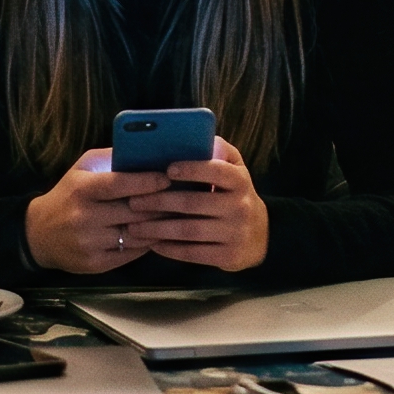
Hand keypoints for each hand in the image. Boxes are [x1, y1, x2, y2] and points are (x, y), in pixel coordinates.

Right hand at [24, 150, 169, 273]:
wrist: (39, 234)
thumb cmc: (68, 196)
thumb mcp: (81, 170)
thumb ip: (109, 158)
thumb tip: (144, 151)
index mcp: (81, 190)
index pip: (119, 184)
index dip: (146, 181)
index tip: (167, 178)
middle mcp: (84, 217)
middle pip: (133, 211)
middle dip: (159, 204)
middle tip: (180, 197)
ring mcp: (90, 243)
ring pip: (136, 235)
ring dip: (157, 226)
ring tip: (173, 216)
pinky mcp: (95, 263)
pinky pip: (131, 253)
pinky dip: (146, 243)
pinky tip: (156, 234)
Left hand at [126, 138, 268, 270]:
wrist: (260, 235)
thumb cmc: (235, 195)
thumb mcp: (235, 170)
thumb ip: (218, 151)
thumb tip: (194, 136)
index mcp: (240, 181)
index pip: (216, 171)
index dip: (191, 169)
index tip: (166, 169)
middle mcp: (240, 206)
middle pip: (194, 203)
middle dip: (159, 202)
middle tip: (134, 201)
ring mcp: (235, 233)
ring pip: (189, 231)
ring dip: (158, 229)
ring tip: (134, 226)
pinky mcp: (228, 256)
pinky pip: (193, 253)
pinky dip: (169, 249)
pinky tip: (152, 243)